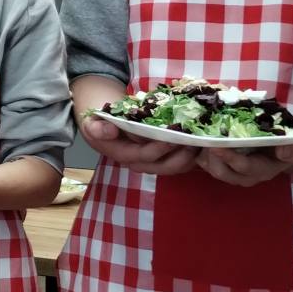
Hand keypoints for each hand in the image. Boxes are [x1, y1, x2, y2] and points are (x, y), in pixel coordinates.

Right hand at [81, 113, 200, 174]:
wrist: (103, 128)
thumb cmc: (99, 124)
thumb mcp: (92, 124)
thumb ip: (97, 128)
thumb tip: (108, 131)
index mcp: (124, 155)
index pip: (144, 155)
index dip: (159, 148)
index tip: (172, 136)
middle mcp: (139, 163)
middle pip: (164, 167)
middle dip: (181, 156)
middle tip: (194, 142)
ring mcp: (152, 163)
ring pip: (174, 167)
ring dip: (189, 159)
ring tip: (200, 144)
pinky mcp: (161, 160)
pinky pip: (178, 163)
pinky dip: (190, 158)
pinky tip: (200, 147)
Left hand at [198, 139, 292, 186]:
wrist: (283, 148)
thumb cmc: (289, 145)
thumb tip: (283, 152)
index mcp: (263, 170)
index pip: (244, 167)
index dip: (229, 158)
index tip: (216, 146)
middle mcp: (246, 176)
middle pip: (223, 172)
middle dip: (212, 157)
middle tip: (206, 138)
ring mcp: (233, 173)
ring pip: (212, 169)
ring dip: (204, 155)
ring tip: (202, 138)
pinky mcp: (222, 167)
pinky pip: (206, 165)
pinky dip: (200, 155)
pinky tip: (197, 141)